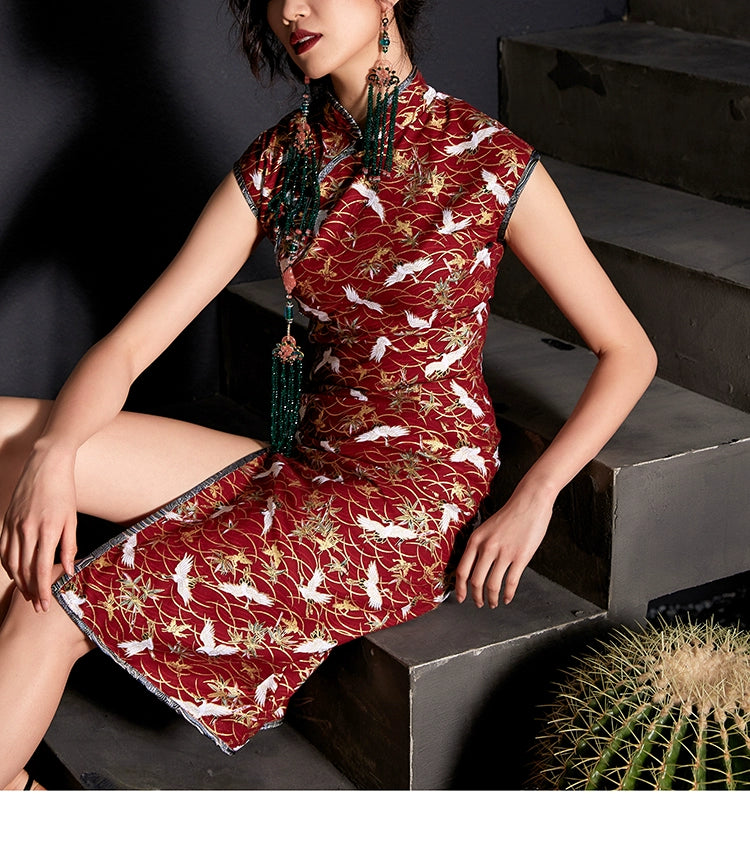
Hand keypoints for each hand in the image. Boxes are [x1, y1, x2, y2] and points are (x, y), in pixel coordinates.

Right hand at [0, 445, 77, 612]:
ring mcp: (13, 525)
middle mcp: (26, 530)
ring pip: (11, 562)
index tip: (44, 605)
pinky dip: (8, 565)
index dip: (42, 590)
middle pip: (24, 570)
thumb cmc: (63, 492)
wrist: (46, 465)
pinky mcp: (6, 520)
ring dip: (18, 581)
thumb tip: (69, 571)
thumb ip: (69, 547)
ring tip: (28, 593)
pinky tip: (15, 573)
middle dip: (30, 591)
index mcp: (46, 530)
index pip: (41, 569)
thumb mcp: (71, 519)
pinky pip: (3, 549)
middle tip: (37, 606)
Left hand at [454, 484, 553, 607]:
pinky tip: (507, 598)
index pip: (462, 570)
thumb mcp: (486, 528)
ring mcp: (504, 553)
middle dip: (476, 597)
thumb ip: (479, 547)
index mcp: (475, 540)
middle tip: (478, 604)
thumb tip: (474, 569)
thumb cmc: (509, 515)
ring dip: (492, 599)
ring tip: (493, 604)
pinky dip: (508, 594)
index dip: (460, 588)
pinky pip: (511, 582)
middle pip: (476, 581)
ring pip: (492, 585)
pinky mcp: (521, 557)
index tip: (461, 598)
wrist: (529, 502)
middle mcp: (487, 547)